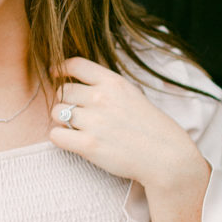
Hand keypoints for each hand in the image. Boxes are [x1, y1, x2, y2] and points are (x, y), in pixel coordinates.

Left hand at [49, 57, 204, 190]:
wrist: (167, 157)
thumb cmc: (151, 128)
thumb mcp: (132, 95)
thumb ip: (107, 88)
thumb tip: (79, 83)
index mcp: (114, 82)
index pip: (76, 65)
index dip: (61, 68)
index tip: (55, 74)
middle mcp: (101, 98)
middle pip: (62, 92)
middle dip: (66, 102)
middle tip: (77, 114)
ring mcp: (94, 121)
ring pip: (57, 113)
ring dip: (63, 121)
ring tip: (78, 129)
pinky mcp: (88, 144)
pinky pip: (56, 135)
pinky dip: (60, 138)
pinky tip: (72, 141)